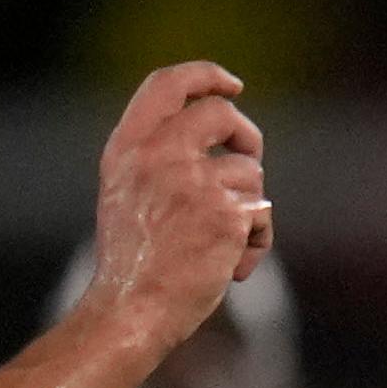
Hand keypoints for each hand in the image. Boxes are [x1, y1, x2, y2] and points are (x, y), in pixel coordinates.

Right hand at [82, 63, 270, 355]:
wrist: (130, 310)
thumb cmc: (132, 263)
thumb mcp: (125, 193)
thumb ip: (157, 156)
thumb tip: (217, 141)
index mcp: (129, 146)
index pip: (169, 84)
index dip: (206, 76)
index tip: (232, 85)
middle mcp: (160, 154)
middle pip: (222, 114)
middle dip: (246, 136)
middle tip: (248, 159)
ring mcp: (194, 181)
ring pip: (250, 173)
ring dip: (248, 208)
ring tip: (223, 246)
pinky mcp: (226, 214)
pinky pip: (261, 215)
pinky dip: (255, 244)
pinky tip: (232, 269)